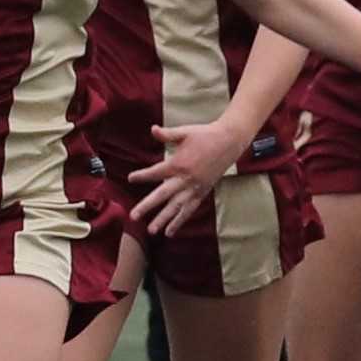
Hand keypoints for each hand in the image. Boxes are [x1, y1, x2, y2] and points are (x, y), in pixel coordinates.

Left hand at [132, 115, 251, 232]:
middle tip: (133, 217)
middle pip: (163, 195)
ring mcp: (195, 187)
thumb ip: (167, 134)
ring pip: (177, 207)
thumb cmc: (204, 135)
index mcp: (179, 163)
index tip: (130, 178)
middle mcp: (186, 179)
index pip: (156, 172)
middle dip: (147, 206)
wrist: (229, 141)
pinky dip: (179, 220)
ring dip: (163, 220)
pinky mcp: (202, 192)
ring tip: (152, 231)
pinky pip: (189, 209)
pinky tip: (170, 231)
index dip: (142, 175)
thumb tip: (152, 129)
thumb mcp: (184, 132)